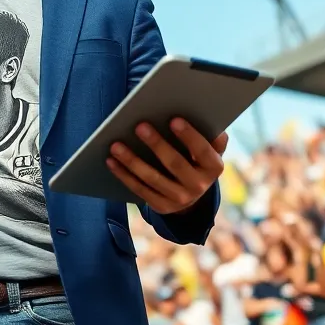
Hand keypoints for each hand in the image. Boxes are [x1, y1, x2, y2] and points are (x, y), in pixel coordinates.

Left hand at [105, 120, 225, 214]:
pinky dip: (124, 175)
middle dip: (156, 144)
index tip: (174, 119)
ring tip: (116, 145)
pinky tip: (111, 161)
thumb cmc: (197, 158)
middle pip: (175, 164)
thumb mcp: (210, 148)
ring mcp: (180, 199)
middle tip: (139, 126)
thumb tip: (206, 117)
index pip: (202, 150)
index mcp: (213, 167)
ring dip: (132, 161)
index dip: (189, 136)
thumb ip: (210, 135)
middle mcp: (199, 186)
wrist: (193, 192)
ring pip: (152, 178)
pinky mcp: (162, 206)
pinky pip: (140, 189)